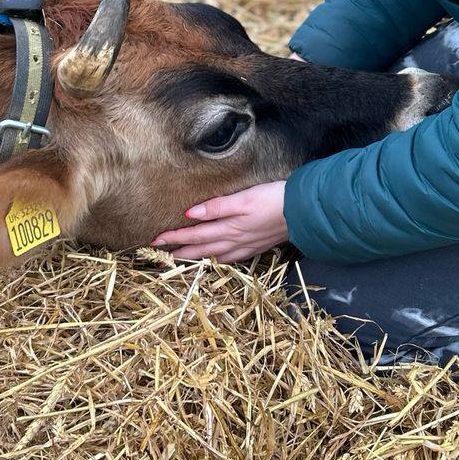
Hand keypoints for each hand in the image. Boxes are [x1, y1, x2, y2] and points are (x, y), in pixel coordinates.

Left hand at [151, 180, 288, 262]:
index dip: (174, 238)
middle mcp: (234, 241)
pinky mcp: (256, 247)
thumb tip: (190, 214)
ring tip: (180, 260)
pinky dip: (217, 260)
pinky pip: (230, 258)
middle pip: (201, 249)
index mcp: (228, 228)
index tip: (155, 240)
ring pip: (214, 256)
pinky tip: (215, 260)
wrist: (303, 212)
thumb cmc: (273, 200)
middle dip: (179, 251)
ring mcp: (245, 246)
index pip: (194, 235)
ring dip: (196, 258)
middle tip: (160, 254)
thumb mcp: (243, 199)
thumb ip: (217, 207)